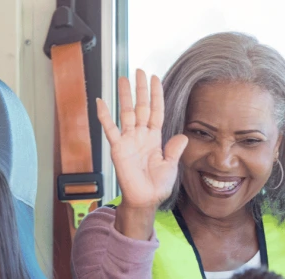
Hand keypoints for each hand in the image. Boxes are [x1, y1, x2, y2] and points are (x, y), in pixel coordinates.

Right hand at [96, 69, 188, 212]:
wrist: (145, 200)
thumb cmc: (156, 186)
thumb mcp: (171, 166)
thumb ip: (174, 150)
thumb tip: (183, 136)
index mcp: (154, 138)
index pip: (156, 111)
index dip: (156, 95)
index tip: (155, 79)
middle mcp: (141, 136)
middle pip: (141, 107)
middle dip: (141, 89)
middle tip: (139, 71)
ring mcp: (128, 140)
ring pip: (126, 113)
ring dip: (125, 96)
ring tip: (123, 78)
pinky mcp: (118, 148)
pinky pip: (110, 129)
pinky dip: (105, 116)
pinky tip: (101, 102)